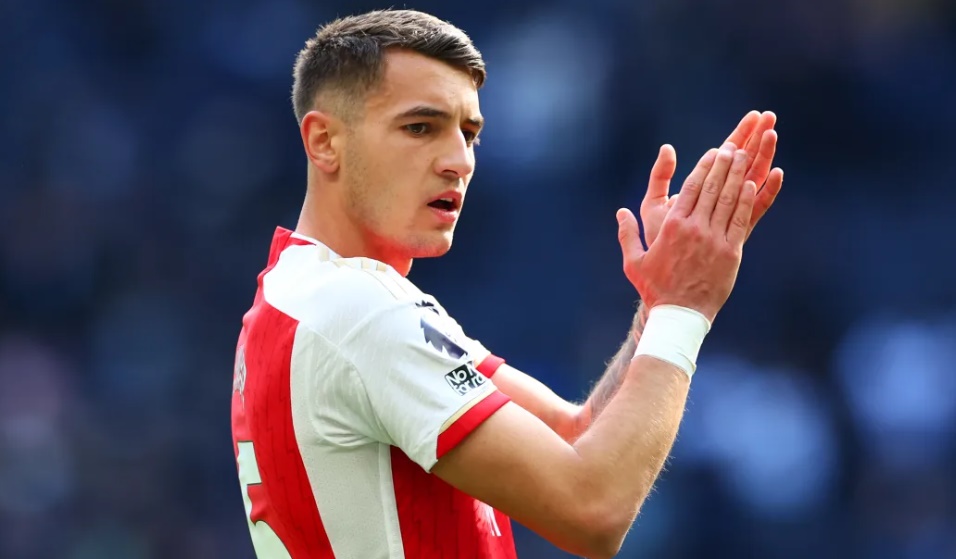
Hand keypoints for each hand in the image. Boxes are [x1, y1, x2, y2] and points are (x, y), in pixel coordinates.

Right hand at [617, 142, 755, 322]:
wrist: (680, 315)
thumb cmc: (655, 289)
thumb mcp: (633, 262)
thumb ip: (627, 234)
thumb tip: (620, 212)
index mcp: (672, 227)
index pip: (691, 188)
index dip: (704, 167)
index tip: (713, 152)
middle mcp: (694, 229)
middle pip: (712, 188)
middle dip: (724, 164)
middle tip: (734, 146)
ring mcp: (714, 240)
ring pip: (729, 200)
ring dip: (738, 176)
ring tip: (746, 157)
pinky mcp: (731, 252)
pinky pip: (740, 220)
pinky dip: (746, 201)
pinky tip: (751, 185)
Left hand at [640, 111, 782, 246]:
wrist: (666, 281)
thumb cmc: (657, 243)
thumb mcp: (653, 205)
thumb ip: (660, 177)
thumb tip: (667, 148)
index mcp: (701, 192)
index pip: (722, 156)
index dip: (737, 136)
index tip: (753, 115)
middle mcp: (718, 202)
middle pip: (740, 163)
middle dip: (753, 138)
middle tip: (769, 115)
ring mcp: (729, 217)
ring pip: (752, 181)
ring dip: (763, 156)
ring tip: (772, 133)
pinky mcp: (736, 234)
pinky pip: (756, 209)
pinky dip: (768, 191)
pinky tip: (777, 173)